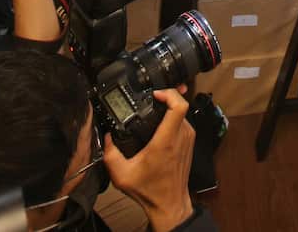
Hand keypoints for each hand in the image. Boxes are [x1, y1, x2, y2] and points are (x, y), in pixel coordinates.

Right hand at [104, 88, 195, 231]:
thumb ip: (110, 154)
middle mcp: (181, 137)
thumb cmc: (150, 190)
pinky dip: (172, 118)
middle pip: (180, 105)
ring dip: (169, 109)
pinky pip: (184, 122)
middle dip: (165, 98)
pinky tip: (160, 124)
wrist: (169, 204)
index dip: (168, 94)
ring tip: (153, 110)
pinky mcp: (189, 143)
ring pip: (182, 112)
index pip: (178, 106)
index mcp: (166, 141)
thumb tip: (107, 137)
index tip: (155, 94)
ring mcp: (188, 139)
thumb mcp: (121, 174)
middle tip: (150, 100)